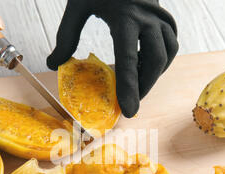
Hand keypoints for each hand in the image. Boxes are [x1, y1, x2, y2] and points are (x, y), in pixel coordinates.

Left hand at [47, 0, 178, 117]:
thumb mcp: (78, 4)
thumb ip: (66, 34)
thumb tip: (53, 64)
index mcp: (125, 17)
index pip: (127, 59)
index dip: (129, 88)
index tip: (129, 111)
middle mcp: (147, 18)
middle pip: (155, 61)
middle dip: (144, 87)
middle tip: (130, 102)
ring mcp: (160, 17)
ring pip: (167, 54)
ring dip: (154, 74)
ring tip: (136, 84)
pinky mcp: (165, 17)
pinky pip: (171, 45)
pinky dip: (160, 60)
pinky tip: (142, 64)